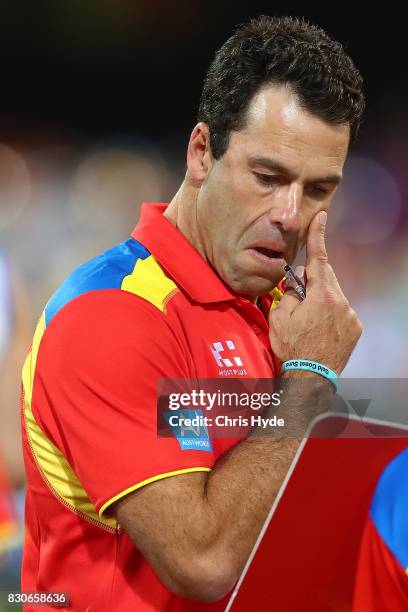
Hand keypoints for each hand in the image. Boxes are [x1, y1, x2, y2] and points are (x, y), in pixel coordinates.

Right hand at [269, 211, 362, 373]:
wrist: (310, 379)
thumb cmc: (292, 348)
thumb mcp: (280, 317)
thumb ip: (290, 293)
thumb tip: (296, 284)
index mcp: (322, 295)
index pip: (318, 258)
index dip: (318, 236)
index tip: (321, 217)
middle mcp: (341, 302)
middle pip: (326, 279)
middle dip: (312, 282)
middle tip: (298, 298)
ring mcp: (351, 316)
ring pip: (334, 297)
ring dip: (321, 301)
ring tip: (308, 323)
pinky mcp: (355, 328)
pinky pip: (341, 312)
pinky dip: (330, 314)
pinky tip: (319, 330)